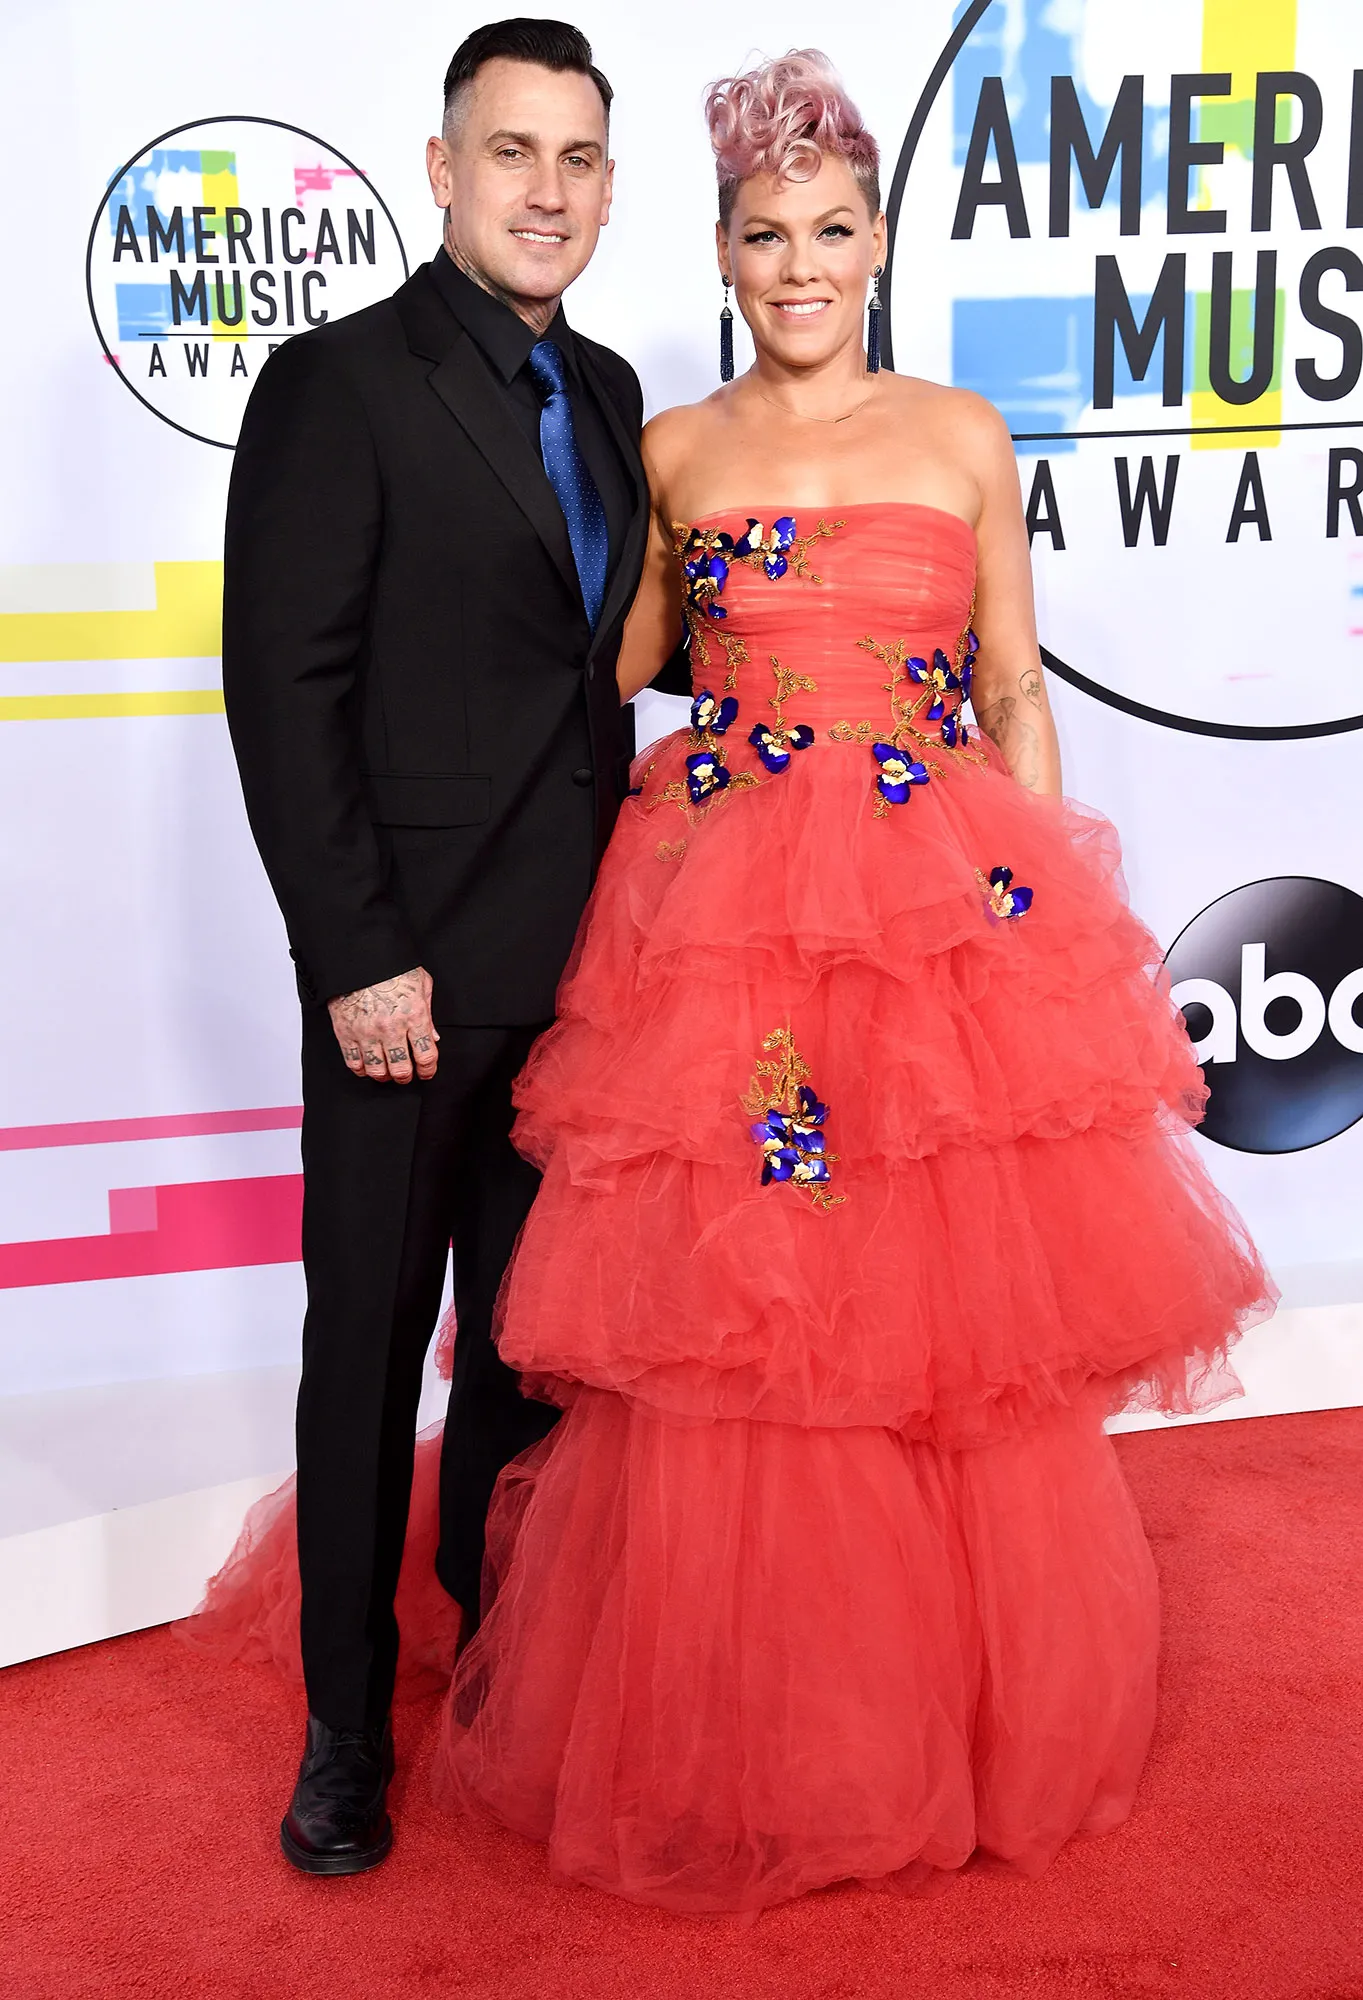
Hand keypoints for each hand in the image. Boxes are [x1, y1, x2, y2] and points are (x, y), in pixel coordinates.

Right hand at [328, 967, 438, 1083]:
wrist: (359, 956)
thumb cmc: (391, 966)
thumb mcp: (421, 983)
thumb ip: (428, 1013)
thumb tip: (433, 1037)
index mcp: (414, 1016)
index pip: (426, 1056)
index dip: (429, 1070)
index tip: (427, 1072)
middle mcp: (391, 1028)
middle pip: (401, 1069)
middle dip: (406, 1076)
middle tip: (406, 1074)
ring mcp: (366, 1032)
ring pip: (377, 1070)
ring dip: (384, 1076)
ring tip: (386, 1073)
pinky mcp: (345, 1032)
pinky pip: (353, 1063)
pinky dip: (361, 1070)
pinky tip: (367, 1066)